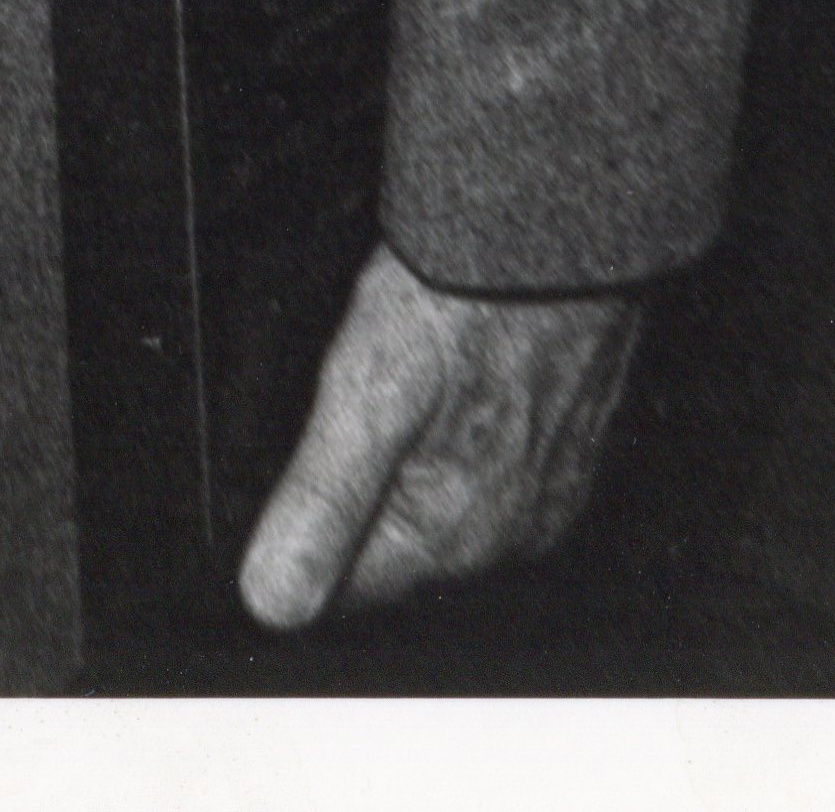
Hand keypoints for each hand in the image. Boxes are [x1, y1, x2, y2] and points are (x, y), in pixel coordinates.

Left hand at [233, 247, 642, 628]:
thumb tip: (273, 600)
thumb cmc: (467, 302)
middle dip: (350, 494)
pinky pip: (481, 462)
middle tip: (340, 404)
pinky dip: (446, 429)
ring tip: (389, 380)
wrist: (556, 234)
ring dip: (399, 460)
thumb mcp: (363, 397)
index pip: (348, 591)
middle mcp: (507, 533)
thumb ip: (320, 506)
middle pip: (391, 547)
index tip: (282, 480)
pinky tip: (435, 375)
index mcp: (454, 538)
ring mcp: (543, 491)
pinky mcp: (561, 446)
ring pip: (434, 503)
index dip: (299, 539)